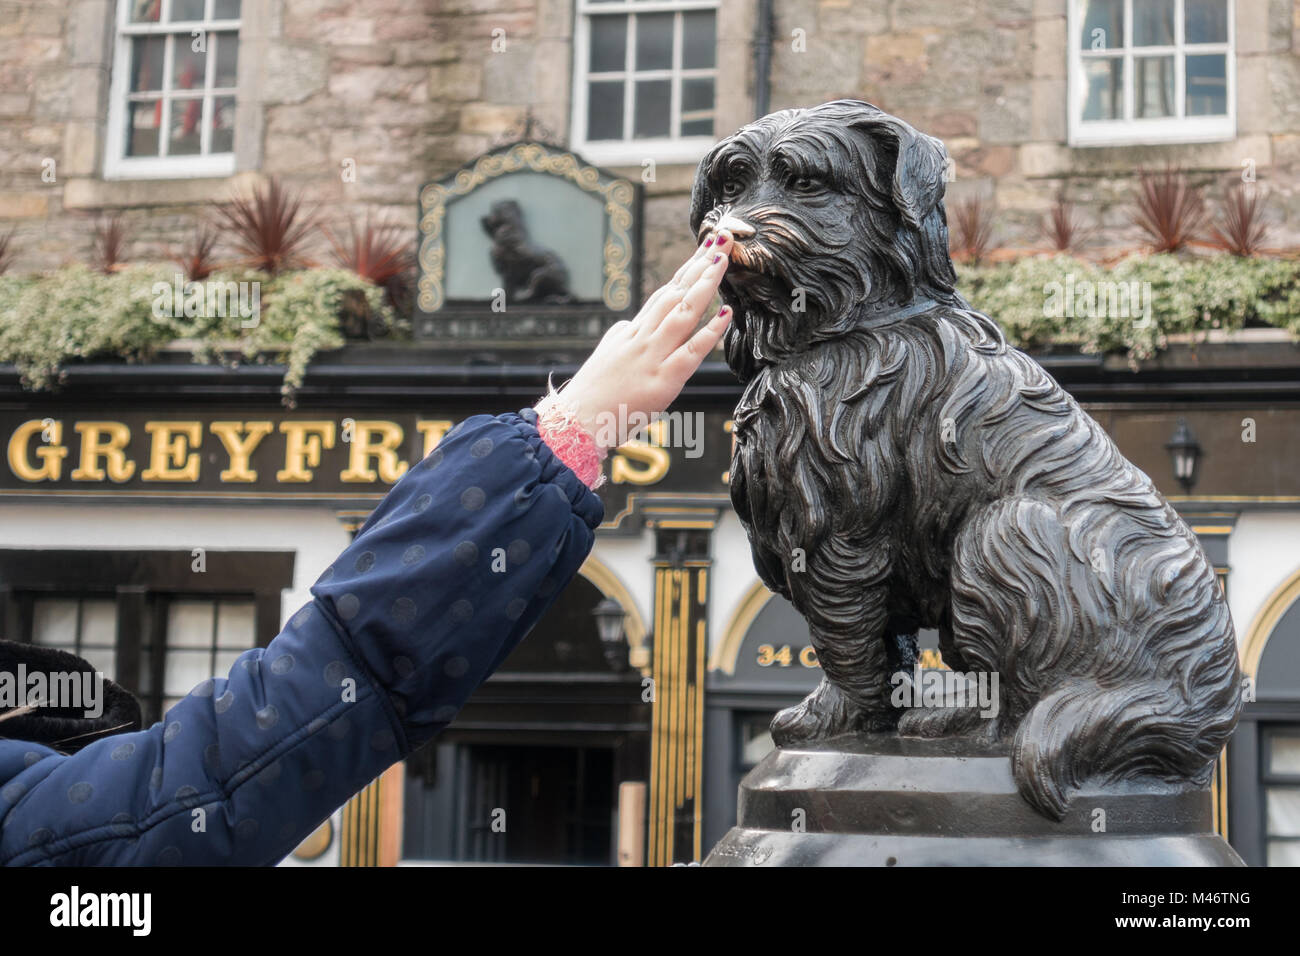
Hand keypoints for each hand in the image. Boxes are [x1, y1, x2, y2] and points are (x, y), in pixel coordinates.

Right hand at [537, 228, 732, 450]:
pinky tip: (725, 313)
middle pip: (674, 293)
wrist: (577, 422)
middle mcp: (642, 338)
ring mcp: (652, 357)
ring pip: (682, 313)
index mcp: (631, 331)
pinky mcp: (662, 381)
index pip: (664, 292)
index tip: (705, 247)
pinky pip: (691, 352)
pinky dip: (709, 332)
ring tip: (722, 261)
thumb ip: (623, 337)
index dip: (686, 269)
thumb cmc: (593, 394)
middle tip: (721, 239)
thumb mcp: (607, 355)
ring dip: (704, 285)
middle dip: (699, 264)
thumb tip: (632, 324)